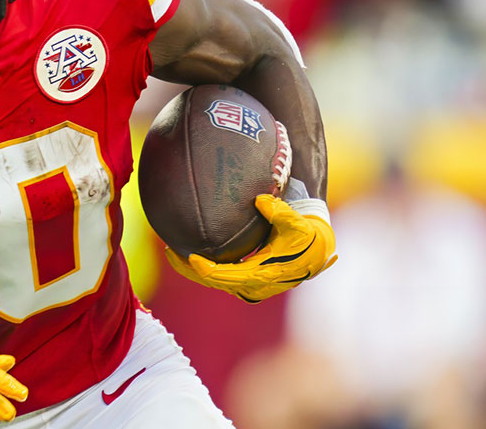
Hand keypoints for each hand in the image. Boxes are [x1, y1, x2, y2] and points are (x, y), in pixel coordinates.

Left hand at [166, 194, 336, 303]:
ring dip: (193, 270)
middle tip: (168, 252)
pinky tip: (189, 252)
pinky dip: (204, 268)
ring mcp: (250, 285)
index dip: (208, 270)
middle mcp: (254, 285)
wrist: (317, 250)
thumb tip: (261, 200)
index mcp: (264, 274)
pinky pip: (220, 277)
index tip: (190, 257)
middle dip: (190, 270)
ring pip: (215, 282)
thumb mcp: (296, 223)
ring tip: (171, 252)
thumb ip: (280, 212)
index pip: (228, 276)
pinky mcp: (247, 280)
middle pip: (215, 282)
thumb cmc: (306, 235)